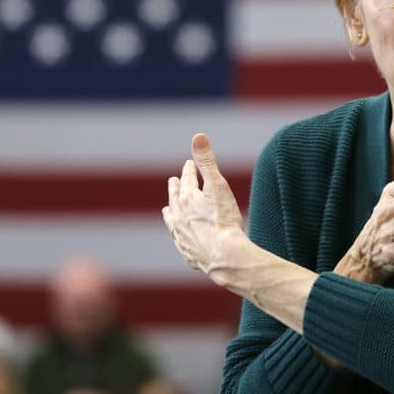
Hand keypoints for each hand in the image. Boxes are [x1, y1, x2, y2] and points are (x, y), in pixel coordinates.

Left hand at [162, 133, 247, 278]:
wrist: (225, 257)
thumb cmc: (224, 221)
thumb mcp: (218, 186)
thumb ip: (207, 161)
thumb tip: (198, 136)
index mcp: (187, 199)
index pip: (187, 179)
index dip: (189, 170)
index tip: (188, 164)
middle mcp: (179, 217)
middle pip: (175, 198)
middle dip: (176, 188)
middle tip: (174, 181)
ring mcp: (181, 236)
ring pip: (172, 220)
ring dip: (171, 211)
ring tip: (168, 208)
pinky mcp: (187, 253)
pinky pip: (179, 241)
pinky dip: (178, 234)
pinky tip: (179, 237)